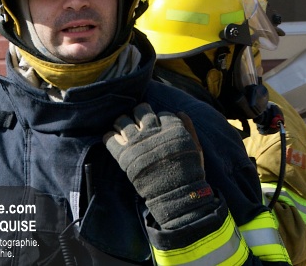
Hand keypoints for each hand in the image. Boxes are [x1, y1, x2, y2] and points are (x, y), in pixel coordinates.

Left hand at [103, 103, 216, 228]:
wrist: (177, 195)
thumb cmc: (189, 172)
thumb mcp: (196, 147)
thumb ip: (188, 128)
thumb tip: (179, 112)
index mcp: (172, 128)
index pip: (163, 113)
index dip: (161, 118)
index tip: (160, 126)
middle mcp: (153, 132)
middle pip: (141, 110)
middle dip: (140, 113)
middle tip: (139, 121)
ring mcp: (137, 143)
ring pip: (122, 121)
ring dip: (122, 122)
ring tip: (123, 127)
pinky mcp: (125, 156)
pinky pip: (110, 139)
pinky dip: (109, 137)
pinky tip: (113, 139)